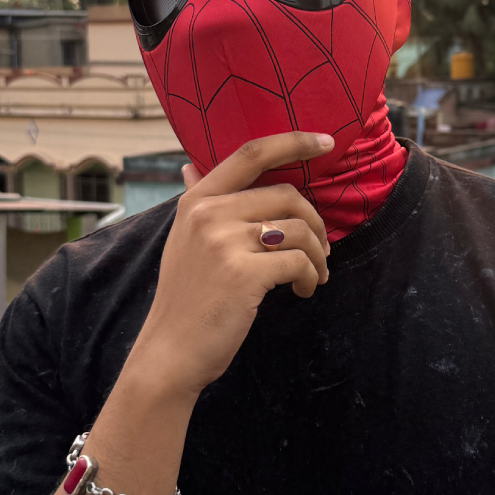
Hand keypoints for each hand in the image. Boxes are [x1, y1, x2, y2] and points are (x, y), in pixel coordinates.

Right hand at [128, 131, 334, 400]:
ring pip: (298, 228)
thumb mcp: (182, 241)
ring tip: (314, 276)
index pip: (250, 153)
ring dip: (318, 255)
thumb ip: (195, 200)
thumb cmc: (186, 298)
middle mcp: (208, 213)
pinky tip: (303, 291)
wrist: (169, 353)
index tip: (325, 142)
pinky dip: (311, 277)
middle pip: (286, 194)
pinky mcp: (243, 273)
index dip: (292, 141)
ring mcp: (224, 242)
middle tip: (321, 250)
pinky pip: (299, 261)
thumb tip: (189, 164)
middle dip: (315, 222)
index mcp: (196, 200)